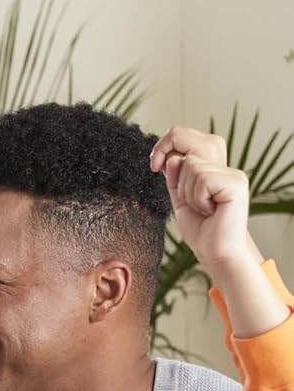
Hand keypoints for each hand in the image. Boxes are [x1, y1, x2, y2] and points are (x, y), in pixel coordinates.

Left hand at [149, 126, 256, 274]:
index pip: (186, 138)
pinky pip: (201, 178)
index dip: (166, 146)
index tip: (154, 165)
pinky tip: (210, 209)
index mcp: (212, 168)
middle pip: (188, 148)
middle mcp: (225, 166)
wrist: (215, 252)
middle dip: (177, 174)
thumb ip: (175, 177)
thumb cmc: (201, 230)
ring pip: (192, 166)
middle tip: (186, 199)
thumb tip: (171, 156)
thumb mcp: (180, 199)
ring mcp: (232, 173)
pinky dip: (197, 198)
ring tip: (202, 208)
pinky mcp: (235, 182)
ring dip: (188, 193)